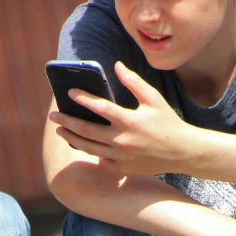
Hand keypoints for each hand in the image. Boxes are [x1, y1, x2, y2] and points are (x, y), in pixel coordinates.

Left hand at [48, 61, 192, 176]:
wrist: (182, 152)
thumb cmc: (167, 122)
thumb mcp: (154, 99)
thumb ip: (134, 82)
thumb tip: (117, 66)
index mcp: (131, 121)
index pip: (101, 108)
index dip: (84, 99)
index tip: (69, 93)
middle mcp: (123, 141)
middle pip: (87, 131)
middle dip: (67, 121)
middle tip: (53, 115)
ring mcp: (121, 157)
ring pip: (89, 147)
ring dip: (71, 138)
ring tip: (60, 130)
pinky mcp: (122, 169)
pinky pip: (99, 160)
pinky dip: (88, 151)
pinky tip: (79, 143)